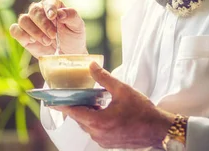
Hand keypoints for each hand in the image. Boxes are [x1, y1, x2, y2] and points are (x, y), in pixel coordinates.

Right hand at [9, 0, 86, 57]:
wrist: (67, 54)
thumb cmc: (73, 37)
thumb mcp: (78, 26)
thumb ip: (71, 16)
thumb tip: (60, 13)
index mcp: (53, 5)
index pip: (48, 1)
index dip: (49, 8)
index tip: (53, 17)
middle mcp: (39, 11)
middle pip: (34, 11)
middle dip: (43, 24)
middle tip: (53, 36)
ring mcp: (30, 22)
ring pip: (23, 20)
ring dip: (34, 32)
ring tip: (47, 42)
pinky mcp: (22, 34)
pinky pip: (15, 30)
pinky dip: (21, 35)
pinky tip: (32, 41)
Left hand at [53, 62, 174, 149]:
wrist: (158, 130)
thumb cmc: (142, 111)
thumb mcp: (123, 90)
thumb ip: (104, 78)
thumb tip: (91, 66)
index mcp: (99, 122)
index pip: (73, 112)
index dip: (61, 104)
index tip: (50, 99)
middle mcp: (98, 134)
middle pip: (79, 118)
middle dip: (76, 106)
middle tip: (73, 93)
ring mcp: (103, 140)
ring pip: (87, 125)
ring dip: (86, 113)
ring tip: (90, 99)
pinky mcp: (108, 143)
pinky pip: (95, 130)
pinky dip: (94, 119)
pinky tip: (101, 109)